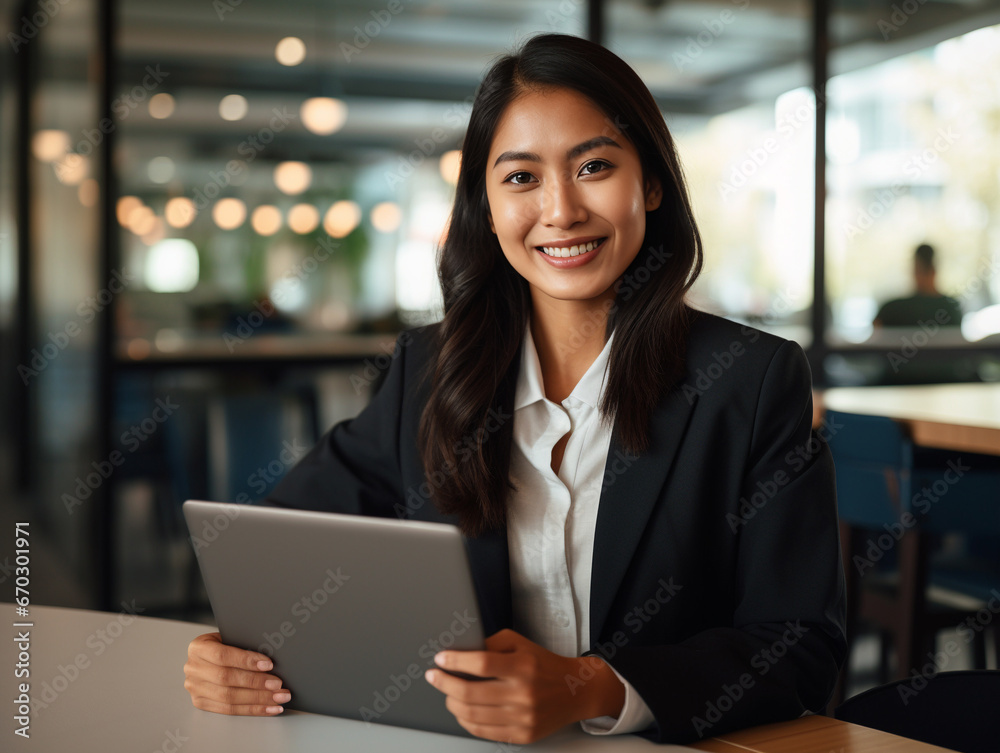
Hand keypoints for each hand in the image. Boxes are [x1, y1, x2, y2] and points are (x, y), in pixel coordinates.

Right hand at [183, 632, 290, 715]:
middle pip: (226, 679)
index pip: (222, 656)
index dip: (246, 661)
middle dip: (256, 683)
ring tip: (279, 698)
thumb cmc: (225, 644)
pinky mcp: (201, 702)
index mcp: (198, 648)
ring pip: (229, 698)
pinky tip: (270, 708)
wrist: (208, 655)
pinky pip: (229, 710)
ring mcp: (195, 687)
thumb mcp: (230, 637)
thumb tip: (270, 660)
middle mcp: (193, 668)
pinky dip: (253, 709)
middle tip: (278, 684)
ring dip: (258, 699)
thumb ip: (244, 646)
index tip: (268, 664)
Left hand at [424, 628, 624, 743]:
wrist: (575, 691)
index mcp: (522, 666)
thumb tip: (460, 651)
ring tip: (447, 694)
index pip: (481, 664)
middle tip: (434, 676)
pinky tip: (461, 710)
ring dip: (452, 703)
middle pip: (471, 693)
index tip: (440, 659)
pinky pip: (484, 732)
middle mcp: (523, 693)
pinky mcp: (523, 734)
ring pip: (473, 715)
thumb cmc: (544, 663)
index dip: (455, 662)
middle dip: (445, 684)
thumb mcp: (519, 643)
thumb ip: (490, 644)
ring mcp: (523, 717)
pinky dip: (466, 721)